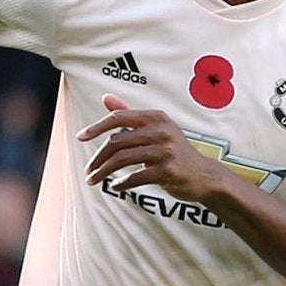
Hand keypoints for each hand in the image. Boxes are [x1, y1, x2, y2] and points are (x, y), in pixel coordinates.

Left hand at [79, 94, 225, 202]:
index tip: (80, 137)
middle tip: (89, 169)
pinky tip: (115, 187)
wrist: (204, 176)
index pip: (118, 117)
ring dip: (104, 172)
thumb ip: (130, 114)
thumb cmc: (175, 152)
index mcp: (156, 117)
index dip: (96, 127)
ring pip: (123, 159)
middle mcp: (161, 131)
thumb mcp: (156, 129)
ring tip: (94, 180)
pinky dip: (121, 184)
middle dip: (98, 157)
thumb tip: (106, 98)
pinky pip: (136, 177)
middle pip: (117, 141)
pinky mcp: (169, 170)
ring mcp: (166, 151)